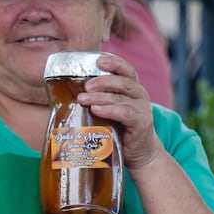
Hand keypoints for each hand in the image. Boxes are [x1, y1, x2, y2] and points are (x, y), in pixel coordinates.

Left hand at [77, 53, 162, 169]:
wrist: (141, 153)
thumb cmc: (122, 130)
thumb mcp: (114, 110)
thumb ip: (101, 100)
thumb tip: (71, 95)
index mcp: (133, 89)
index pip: (126, 70)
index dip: (114, 62)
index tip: (99, 60)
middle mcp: (140, 96)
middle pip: (123, 82)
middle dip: (103, 81)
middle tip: (85, 86)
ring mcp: (142, 109)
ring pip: (120, 98)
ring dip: (100, 97)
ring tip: (83, 99)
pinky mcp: (141, 123)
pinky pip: (125, 113)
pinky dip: (109, 110)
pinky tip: (96, 110)